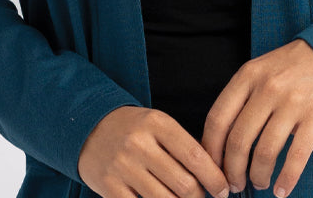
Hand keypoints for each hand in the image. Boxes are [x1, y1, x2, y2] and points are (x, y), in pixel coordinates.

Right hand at [78, 105, 230, 197]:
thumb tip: (213, 174)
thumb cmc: (132, 129)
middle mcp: (140, 144)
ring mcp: (123, 167)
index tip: (223, 190)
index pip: (195, 156)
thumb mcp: (157, 124)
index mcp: (157, 123)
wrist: (89, 128)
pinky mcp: (109, 187)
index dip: (214, 178)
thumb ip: (182, 145)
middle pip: (183, 184)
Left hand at [200, 39, 312, 196]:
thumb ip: (240, 98)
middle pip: (239, 140)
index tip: (211, 167)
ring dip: (258, 176)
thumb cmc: (288, 67)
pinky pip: (296, 156)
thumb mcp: (258, 70)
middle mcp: (268, 88)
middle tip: (234, 184)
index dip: (211, 150)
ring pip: (265, 152)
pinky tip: (282, 190)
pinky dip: (287, 179)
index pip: (218, 119)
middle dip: (232, 171)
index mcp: (248, 76)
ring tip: (259, 182)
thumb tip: (219, 142)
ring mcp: (293, 102)